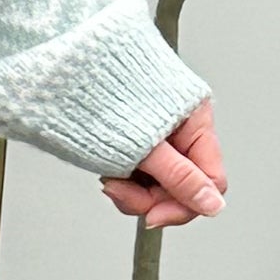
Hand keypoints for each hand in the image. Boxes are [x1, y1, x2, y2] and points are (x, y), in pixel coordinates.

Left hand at [100, 98, 227, 230]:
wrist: (67, 65)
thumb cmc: (105, 86)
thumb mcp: (145, 142)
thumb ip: (180, 177)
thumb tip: (213, 206)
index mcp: (196, 121)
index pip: (210, 181)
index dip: (184, 205)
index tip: (154, 215)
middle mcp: (181, 129)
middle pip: (182, 187)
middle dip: (149, 198)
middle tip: (118, 191)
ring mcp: (157, 136)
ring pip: (157, 184)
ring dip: (131, 189)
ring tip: (109, 174)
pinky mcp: (135, 141)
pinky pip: (139, 173)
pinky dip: (122, 178)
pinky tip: (106, 169)